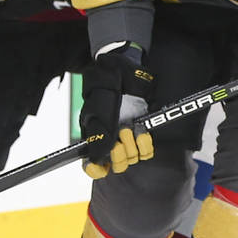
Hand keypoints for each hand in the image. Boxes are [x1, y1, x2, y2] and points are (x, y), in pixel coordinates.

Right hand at [79, 43, 154, 178]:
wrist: (126, 68)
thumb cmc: (106, 84)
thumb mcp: (99, 106)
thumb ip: (99, 132)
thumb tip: (97, 158)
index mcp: (93, 135)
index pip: (91, 164)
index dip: (97, 169)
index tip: (103, 166)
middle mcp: (109, 139)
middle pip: (115, 164)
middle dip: (120, 151)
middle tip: (120, 133)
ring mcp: (126, 137)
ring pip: (132, 158)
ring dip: (133, 143)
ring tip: (130, 125)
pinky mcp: (142, 132)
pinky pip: (146, 151)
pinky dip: (146, 143)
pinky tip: (141, 129)